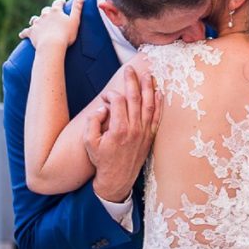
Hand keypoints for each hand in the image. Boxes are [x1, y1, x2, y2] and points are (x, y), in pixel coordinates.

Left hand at [19, 0, 83, 49]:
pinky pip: (26, 32)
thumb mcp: (74, 21)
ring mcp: (37, 23)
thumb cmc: (65, 35)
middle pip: (46, 10)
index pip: (58, 3)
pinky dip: (24, 33)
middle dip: (48, 11)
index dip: (60, 2)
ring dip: (36, 20)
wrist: (51, 45)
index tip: (62, 1)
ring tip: (36, 21)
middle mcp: (45, 15)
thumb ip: (77, 8)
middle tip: (50, 12)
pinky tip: (21, 34)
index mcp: (56, 11)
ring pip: (35, 19)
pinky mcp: (31, 32)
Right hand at [84, 66, 161, 203]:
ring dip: (148, 88)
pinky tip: (158, 93)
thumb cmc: (102, 160)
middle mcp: (134, 129)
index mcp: (118, 129)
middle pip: (135, 98)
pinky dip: (159, 104)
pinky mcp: (149, 137)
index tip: (105, 97)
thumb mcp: (88, 143)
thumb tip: (102, 108)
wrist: (116, 179)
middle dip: (132, 81)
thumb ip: (92, 122)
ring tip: (147, 75)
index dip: (111, 95)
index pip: (118, 102)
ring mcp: (144, 133)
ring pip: (148, 105)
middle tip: (129, 69)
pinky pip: (156, 117)